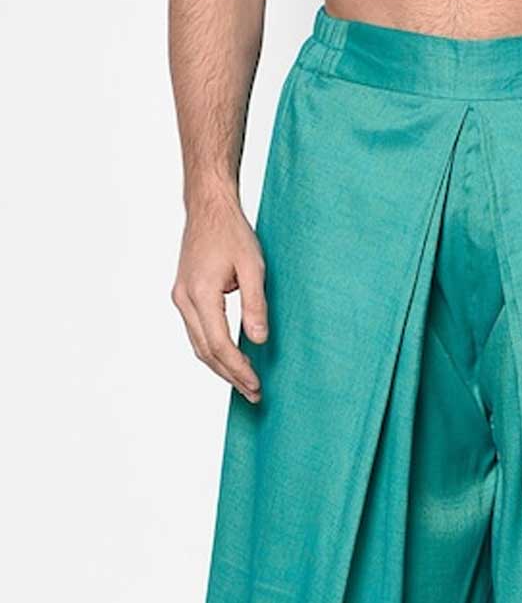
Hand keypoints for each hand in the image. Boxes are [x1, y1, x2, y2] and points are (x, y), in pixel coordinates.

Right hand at [171, 189, 267, 403]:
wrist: (208, 208)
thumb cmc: (232, 233)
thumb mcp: (253, 267)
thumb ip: (256, 305)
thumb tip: (258, 341)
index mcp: (200, 293)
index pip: (219, 344)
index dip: (238, 369)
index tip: (256, 385)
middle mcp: (184, 299)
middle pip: (206, 351)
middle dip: (231, 376)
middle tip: (254, 395)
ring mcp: (181, 299)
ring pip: (199, 345)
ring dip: (221, 368)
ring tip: (245, 385)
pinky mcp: (184, 297)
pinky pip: (197, 334)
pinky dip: (214, 352)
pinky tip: (231, 361)